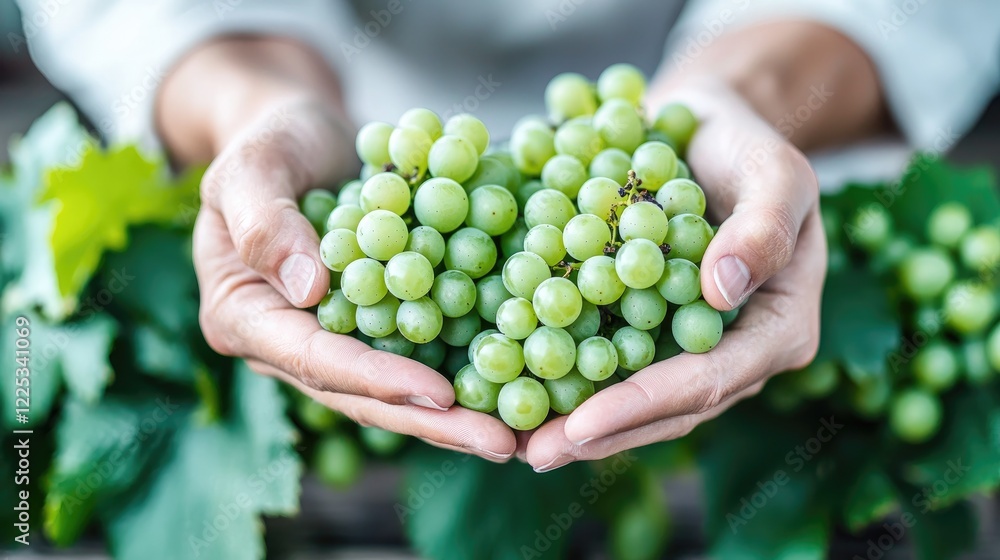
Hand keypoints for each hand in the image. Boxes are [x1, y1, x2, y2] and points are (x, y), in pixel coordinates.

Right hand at [191, 97, 515, 461]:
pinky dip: (465, 372)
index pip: (314, 360)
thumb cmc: (267, 143)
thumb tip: (311, 289)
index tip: (438, 393)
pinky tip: (515, 387)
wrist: (302, 137)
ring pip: (396, 390)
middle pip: (362, 395)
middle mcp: (291, 344)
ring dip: (456, 415)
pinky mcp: (378, 323)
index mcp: (246, 317)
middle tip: (499, 442)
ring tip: (515, 435)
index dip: (376, 379)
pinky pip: (421, 352)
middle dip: (431, 420)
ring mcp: (337, 339)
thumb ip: (264, 222)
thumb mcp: (249, 166)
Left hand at [524, 82, 824, 471]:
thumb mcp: (774, 171)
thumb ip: (763, 226)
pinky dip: (568, 379)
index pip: (711, 380)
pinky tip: (518, 392)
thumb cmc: (749, 146)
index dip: (644, 405)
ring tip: (514, 443)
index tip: (579, 424)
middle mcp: (737, 353)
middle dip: (600, 434)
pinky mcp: (654, 329)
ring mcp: (693, 346)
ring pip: (638, 399)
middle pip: (670, 408)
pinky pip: (612, 361)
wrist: (708, 130)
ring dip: (577, 424)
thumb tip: (723, 289)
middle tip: (531, 454)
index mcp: (779, 329)